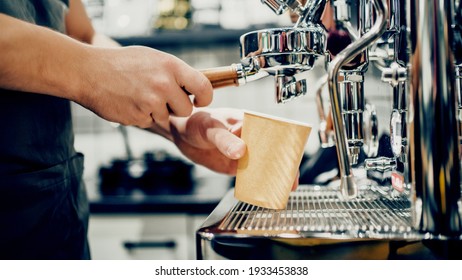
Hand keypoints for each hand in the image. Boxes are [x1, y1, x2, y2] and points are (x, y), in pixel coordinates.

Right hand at [76, 46, 212, 127]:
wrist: (88, 72)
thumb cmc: (122, 63)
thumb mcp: (153, 58)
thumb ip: (175, 72)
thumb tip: (195, 87)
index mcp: (171, 66)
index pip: (204, 87)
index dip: (205, 97)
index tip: (199, 100)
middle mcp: (164, 85)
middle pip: (186, 110)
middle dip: (176, 108)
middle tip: (160, 97)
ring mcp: (151, 102)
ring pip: (167, 118)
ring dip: (156, 112)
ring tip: (139, 95)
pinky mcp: (138, 117)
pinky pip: (149, 122)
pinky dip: (141, 116)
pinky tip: (129, 102)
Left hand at [162, 107, 300, 191]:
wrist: (182, 133)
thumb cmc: (196, 122)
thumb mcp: (209, 128)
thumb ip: (224, 140)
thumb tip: (241, 151)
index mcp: (249, 122)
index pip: (274, 132)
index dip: (286, 145)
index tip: (291, 158)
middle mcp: (251, 137)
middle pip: (274, 151)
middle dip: (285, 164)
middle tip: (292, 179)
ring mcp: (246, 152)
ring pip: (265, 164)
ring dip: (274, 175)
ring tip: (285, 188)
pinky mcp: (237, 165)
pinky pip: (252, 174)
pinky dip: (260, 182)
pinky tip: (267, 191)